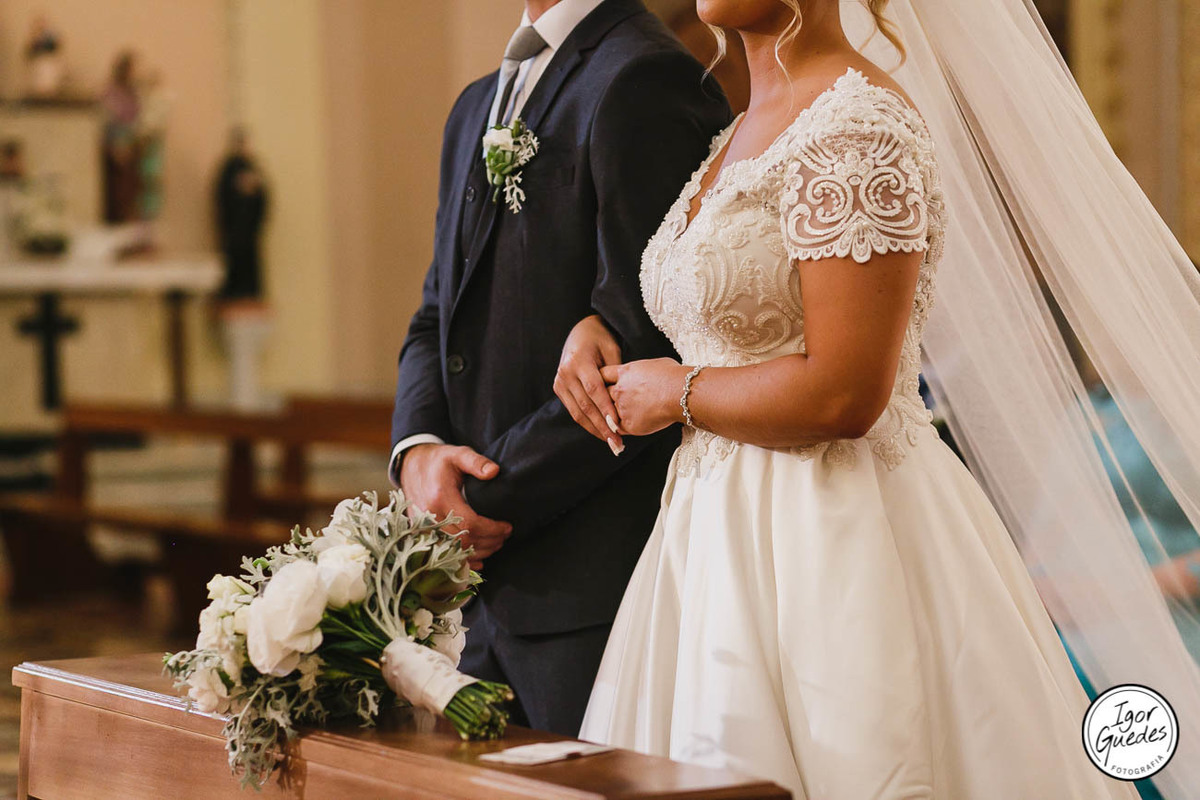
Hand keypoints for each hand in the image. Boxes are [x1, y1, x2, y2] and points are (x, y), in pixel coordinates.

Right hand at [399, 443, 512, 568]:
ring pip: (455, 551)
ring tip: (496, 544)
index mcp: (440, 498)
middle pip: (464, 541)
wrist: (410, 466)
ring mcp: (424, 527)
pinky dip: (463, 561)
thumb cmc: (438, 461)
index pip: (470, 524)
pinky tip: (479, 559)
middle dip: (489, 542)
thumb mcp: (457, 454)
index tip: (507, 527)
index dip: (492, 530)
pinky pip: (443, 554)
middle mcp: (430, 517)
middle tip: (505, 536)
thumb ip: (476, 462)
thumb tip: (494, 471)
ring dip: (480, 552)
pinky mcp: (422, 533)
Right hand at [554, 314, 624, 452]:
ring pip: (577, 412)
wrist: (579, 332)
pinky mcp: (558, 388)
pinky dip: (588, 423)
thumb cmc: (601, 339)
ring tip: (612, 444)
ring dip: (595, 430)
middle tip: (617, 443)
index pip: (594, 389)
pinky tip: (602, 433)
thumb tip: (624, 400)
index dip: (606, 409)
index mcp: (578, 360)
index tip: (618, 426)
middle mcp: (565, 372)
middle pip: (585, 405)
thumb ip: (616, 373)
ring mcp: (559, 381)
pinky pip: (574, 410)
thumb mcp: (612, 349)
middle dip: (602, 426)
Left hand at [600, 359, 689, 436]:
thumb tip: (644, 374)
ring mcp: (623, 408)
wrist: (682, 393)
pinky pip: (619, 428)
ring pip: (610, 412)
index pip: (603, 374)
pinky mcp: (630, 424)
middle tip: (613, 401)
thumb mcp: (654, 364)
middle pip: (603, 394)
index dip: (602, 379)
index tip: (603, 383)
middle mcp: (620, 390)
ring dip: (615, 413)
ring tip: (628, 414)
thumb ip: (641, 371)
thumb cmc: (674, 377)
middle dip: (606, 397)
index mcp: (625, 372)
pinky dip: (622, 427)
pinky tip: (631, 424)